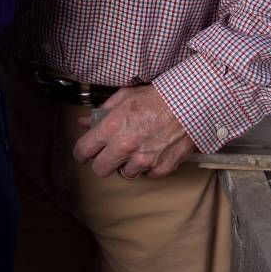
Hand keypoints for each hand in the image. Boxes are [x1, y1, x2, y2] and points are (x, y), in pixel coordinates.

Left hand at [72, 85, 193, 179]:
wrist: (189, 103)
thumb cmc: (156, 97)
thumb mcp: (124, 96)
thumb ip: (102, 112)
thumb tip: (84, 122)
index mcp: (113, 127)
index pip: (84, 150)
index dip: (80, 153)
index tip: (83, 153)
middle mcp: (126, 146)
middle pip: (100, 169)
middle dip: (101, 162)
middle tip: (108, 153)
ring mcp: (145, 160)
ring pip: (125, 173)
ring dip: (127, 163)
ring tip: (137, 147)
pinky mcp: (162, 168)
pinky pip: (147, 174)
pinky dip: (148, 166)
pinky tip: (153, 150)